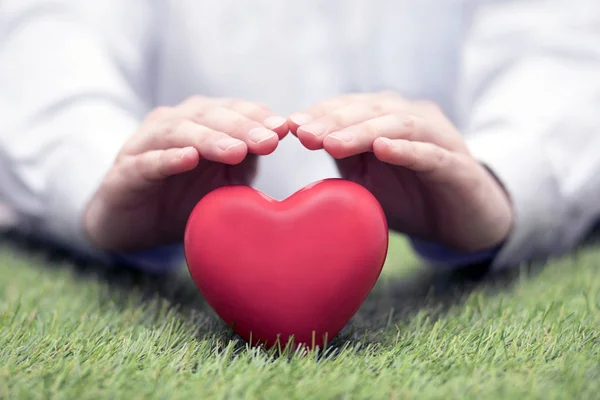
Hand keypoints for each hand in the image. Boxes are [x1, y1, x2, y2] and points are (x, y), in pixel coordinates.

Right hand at [84, 96, 287, 251]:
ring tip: (236, 151)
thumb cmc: (183, 198)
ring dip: (210, 139)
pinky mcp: (126, 171)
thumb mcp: (223, 181)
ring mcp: (145, 144)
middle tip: (269, 141)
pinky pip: (147, 161)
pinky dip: (168, 158)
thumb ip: (246, 161)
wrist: (133, 225)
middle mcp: (172, 124)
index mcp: (199, 122)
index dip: (256, 116)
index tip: (283, 128)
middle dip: (241, 127)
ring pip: (178, 132)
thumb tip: (278, 139)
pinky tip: (188, 159)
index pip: (231, 110)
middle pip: (208, 115)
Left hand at [288, 92, 513, 251]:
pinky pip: (431, 153)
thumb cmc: (410, 198)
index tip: (290, 126)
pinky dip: (406, 150)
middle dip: (334, 121)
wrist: (463, 223)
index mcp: (388, 120)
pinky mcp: (457, 165)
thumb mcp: (367, 180)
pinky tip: (383, 149)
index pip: (351, 108)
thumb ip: (343, 160)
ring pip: (399, 124)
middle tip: (304, 134)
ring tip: (333, 143)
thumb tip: (301, 142)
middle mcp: (413, 119)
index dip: (321, 114)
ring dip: (363, 131)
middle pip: (371, 110)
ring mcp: (439, 139)